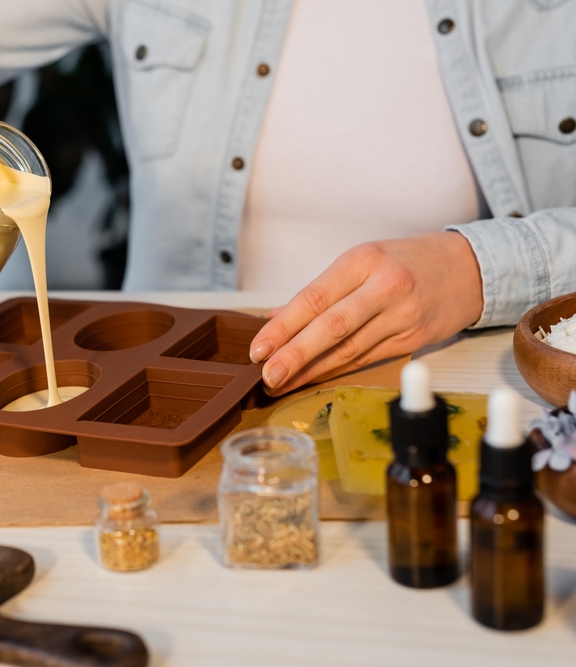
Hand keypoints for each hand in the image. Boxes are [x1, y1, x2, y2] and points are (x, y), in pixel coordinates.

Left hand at [248, 232, 483, 395]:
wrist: (470, 268)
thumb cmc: (405, 261)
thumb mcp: (362, 260)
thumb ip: (319, 291)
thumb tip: (273, 318)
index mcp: (363, 261)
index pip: (314, 298)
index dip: (284, 326)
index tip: (258, 347)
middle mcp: (383, 288)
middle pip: (331, 327)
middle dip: (295, 354)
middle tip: (267, 375)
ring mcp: (402, 316)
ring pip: (349, 349)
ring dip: (311, 370)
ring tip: (281, 383)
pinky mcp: (414, 339)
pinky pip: (367, 358)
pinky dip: (336, 370)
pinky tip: (312, 379)